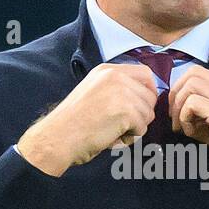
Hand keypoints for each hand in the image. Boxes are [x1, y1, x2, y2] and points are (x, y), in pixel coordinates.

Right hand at [16, 63, 158, 175]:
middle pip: (150, 96)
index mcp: (107, 70)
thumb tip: (144, 97)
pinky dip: (130, 138)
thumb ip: (116, 88)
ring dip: (134, 128)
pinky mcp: (126, 111)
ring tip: (112, 131)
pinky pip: (142, 128)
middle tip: (122, 125)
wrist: (58, 137)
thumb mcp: (94, 92)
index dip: (148, 91)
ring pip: (148, 114)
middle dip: (141, 114)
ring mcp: (121, 92)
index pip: (145, 73)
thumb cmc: (73, 122)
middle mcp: (115, 76)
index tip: (140, 107)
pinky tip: (112, 137)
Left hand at [167, 66, 208, 191]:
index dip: (183, 89)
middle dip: (176, 93)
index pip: (201, 73)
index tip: (179, 112)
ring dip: (180, 107)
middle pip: (193, 73)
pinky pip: (192, 103)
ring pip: (190, 85)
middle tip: (175, 118)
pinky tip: (193, 135)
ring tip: (184, 128)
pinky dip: (185, 118)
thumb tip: (185, 119)